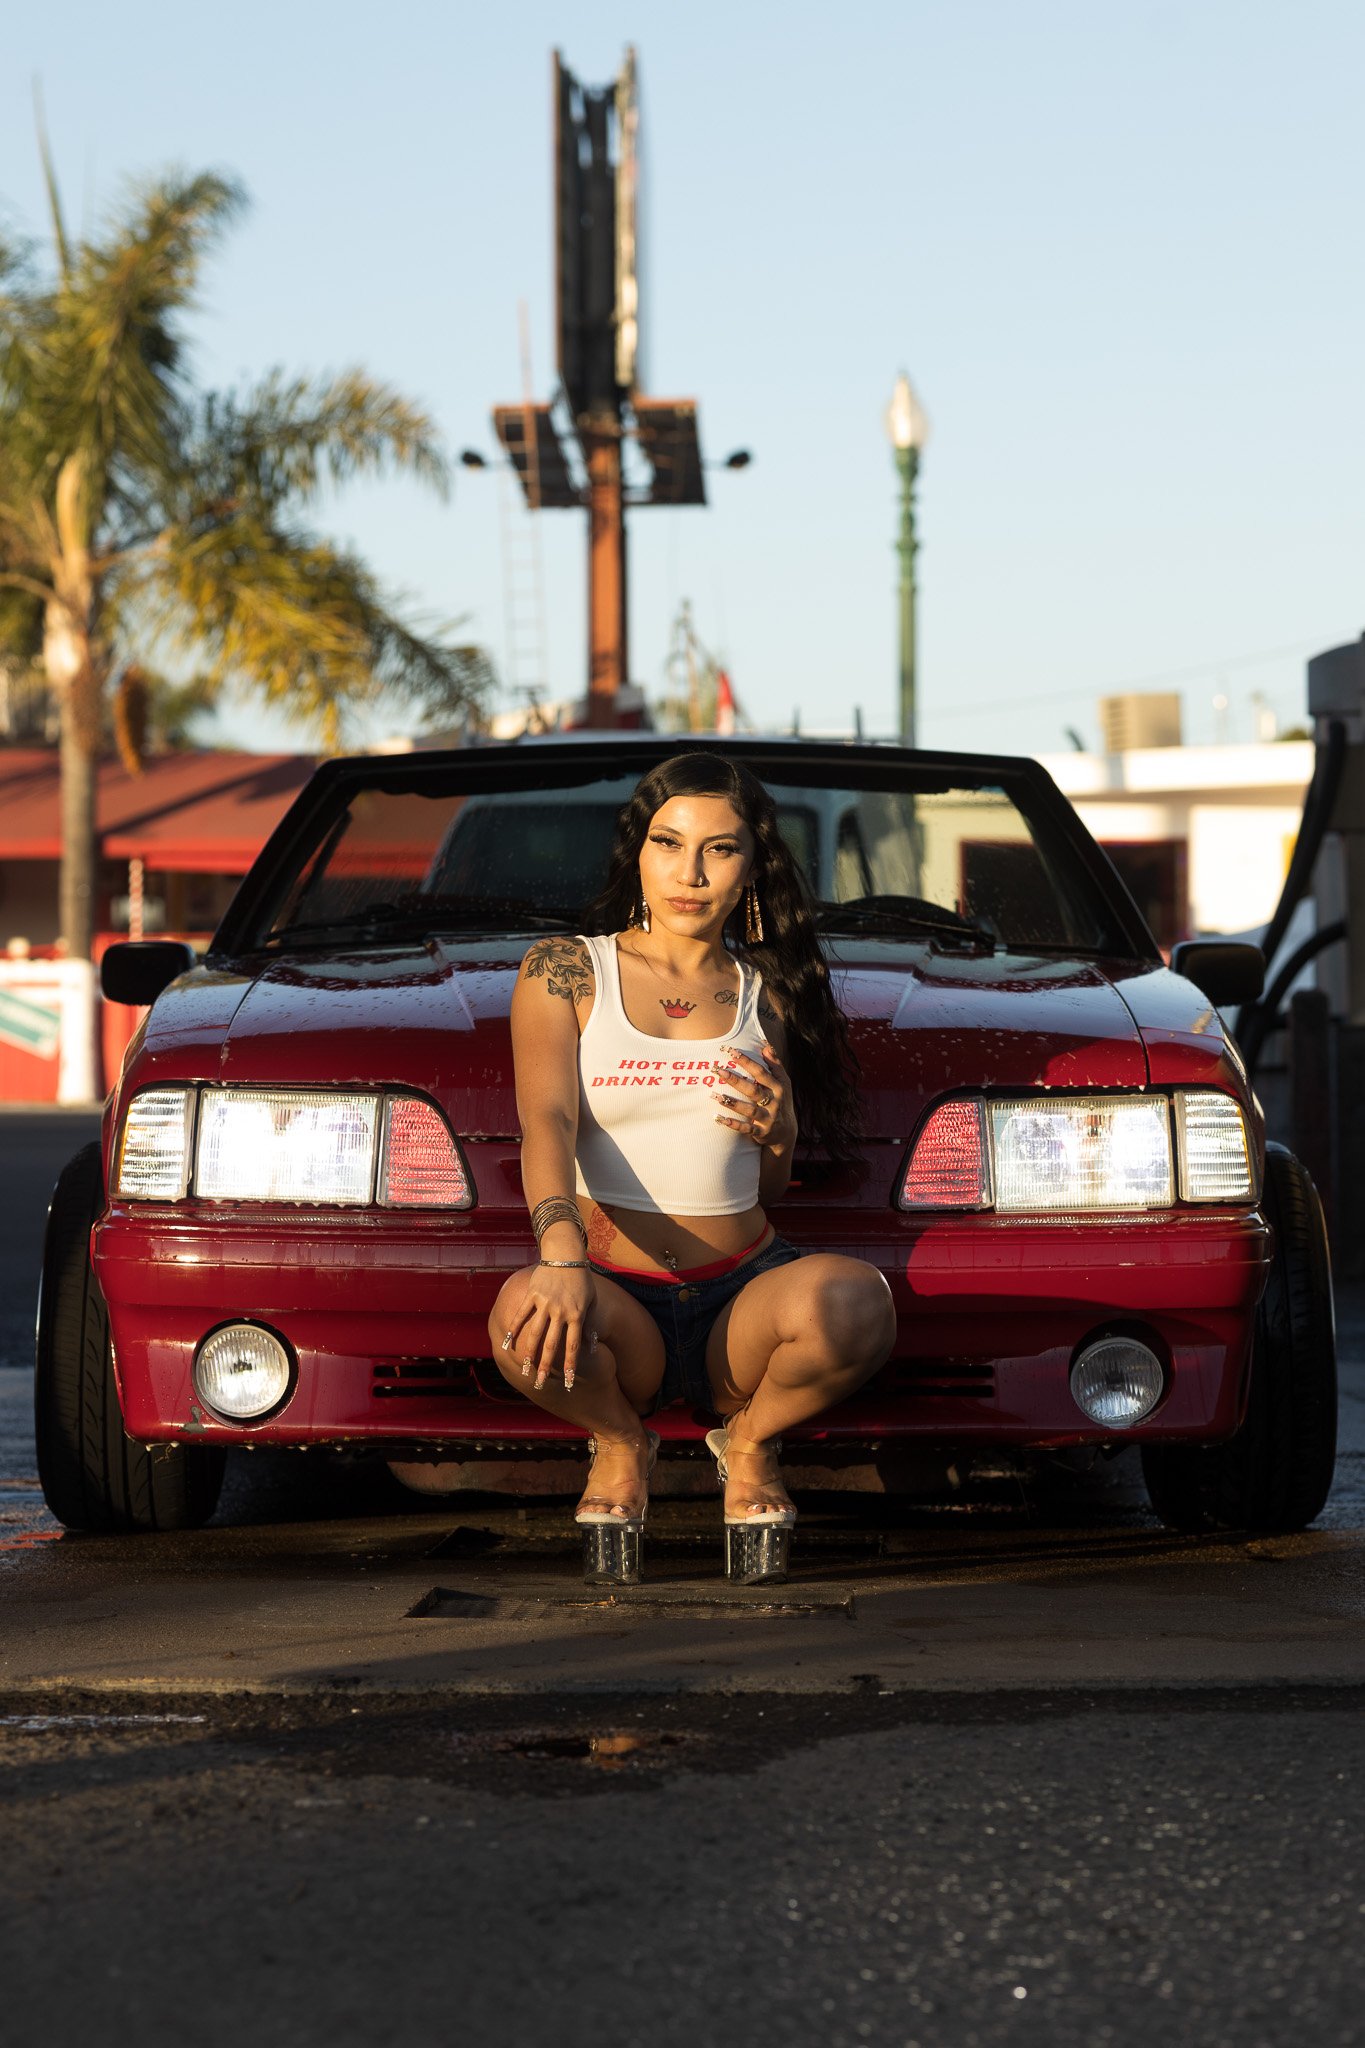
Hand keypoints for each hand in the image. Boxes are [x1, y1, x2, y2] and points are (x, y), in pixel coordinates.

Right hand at [502, 1266, 596, 1391]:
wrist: (566, 1256)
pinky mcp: (533, 1294)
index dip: (570, 1365)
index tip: (567, 1382)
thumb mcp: (592, 1301)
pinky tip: (509, 1343)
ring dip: (529, 1353)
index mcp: (577, 1315)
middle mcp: (560, 1311)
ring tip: (524, 1368)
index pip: (573, 1346)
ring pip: (535, 1332)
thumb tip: (592, 1346)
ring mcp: (545, 1303)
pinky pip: (521, 1314)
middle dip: (546, 1366)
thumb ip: (590, 1324)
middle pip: (552, 1344)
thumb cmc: (582, 1280)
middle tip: (540, 1383)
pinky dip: (514, 1328)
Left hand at [712, 1042, 795, 1148]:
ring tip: (715, 1095)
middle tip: (718, 1071)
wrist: (786, 1132)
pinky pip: (746, 1129)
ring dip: (732, 1103)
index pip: (761, 1072)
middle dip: (735, 1080)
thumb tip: (765, 1044)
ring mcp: (768, 1118)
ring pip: (749, 1110)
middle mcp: (774, 1102)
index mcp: (778, 1087)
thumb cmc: (780, 1101)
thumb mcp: (783, 1082)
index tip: (730, 1051)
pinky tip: (718, 1118)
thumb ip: (774, 1064)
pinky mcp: (761, 1132)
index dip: (746, 1061)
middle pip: (753, 1090)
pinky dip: (733, 1124)